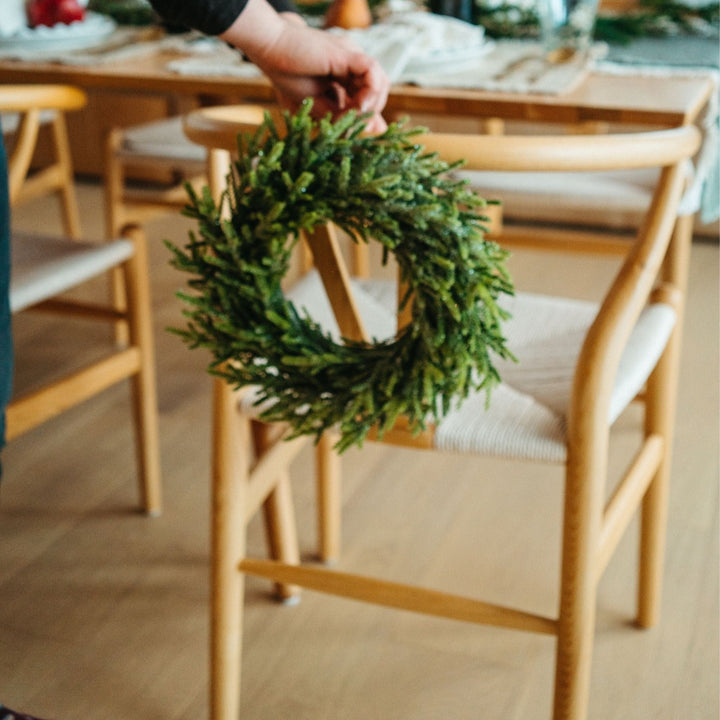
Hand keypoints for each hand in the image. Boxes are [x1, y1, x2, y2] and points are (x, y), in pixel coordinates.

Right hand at [220, 0, 389, 132]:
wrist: (271, 49)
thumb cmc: (288, 75)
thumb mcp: (318, 106)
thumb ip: (343, 118)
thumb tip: (375, 130)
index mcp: (345, 76)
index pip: (369, 98)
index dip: (367, 116)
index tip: (355, 131)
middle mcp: (353, 66)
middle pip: (379, 91)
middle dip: (371, 112)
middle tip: (354, 124)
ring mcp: (352, 58)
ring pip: (380, 82)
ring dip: (371, 105)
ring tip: (353, 115)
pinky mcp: (348, 54)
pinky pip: (372, 72)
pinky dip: (370, 92)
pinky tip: (357, 104)